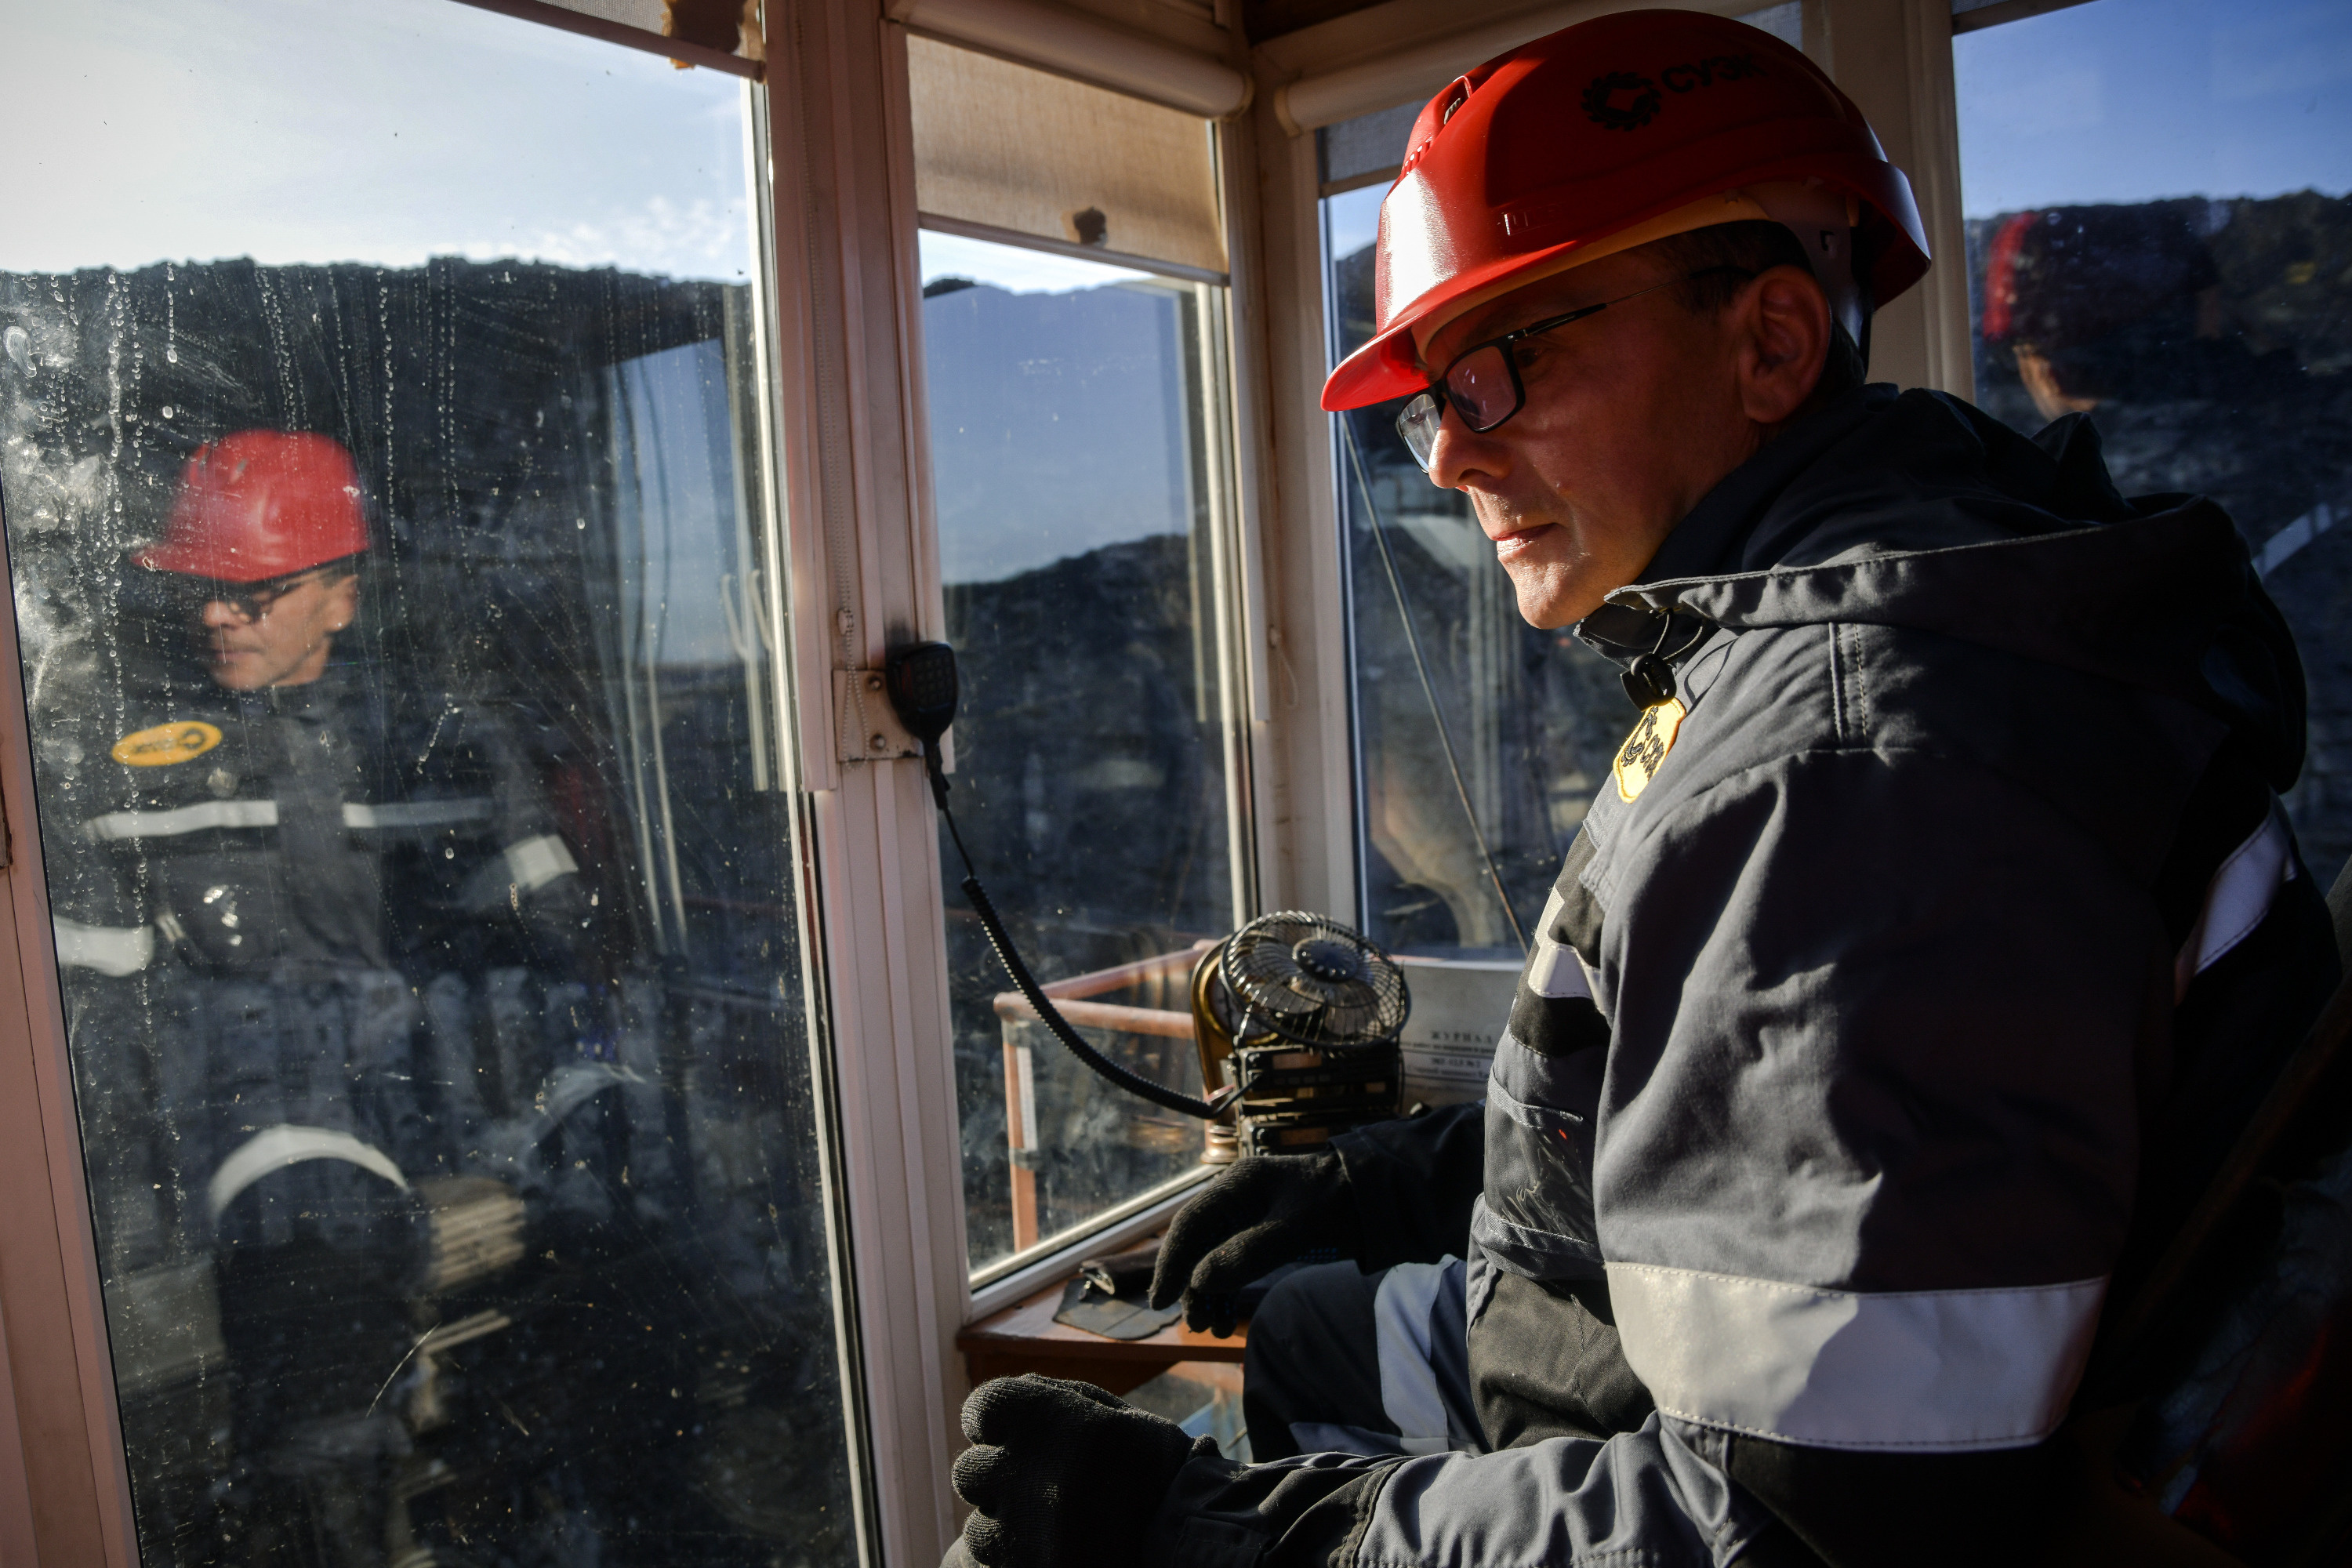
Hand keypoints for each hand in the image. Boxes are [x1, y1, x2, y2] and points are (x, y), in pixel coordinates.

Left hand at [950, 1375, 1201, 1567]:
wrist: (1190, 1537)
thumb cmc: (1153, 1467)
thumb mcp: (1112, 1413)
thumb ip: (1053, 1399)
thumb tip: (1000, 1402)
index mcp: (1050, 1419)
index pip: (982, 1409)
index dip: (991, 1421)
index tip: (1006, 1433)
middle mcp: (1028, 1470)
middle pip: (968, 1472)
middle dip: (995, 1477)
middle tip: (1035, 1487)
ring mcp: (1026, 1528)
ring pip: (976, 1527)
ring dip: (1002, 1524)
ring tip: (1046, 1526)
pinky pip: (995, 1561)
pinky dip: (1013, 1556)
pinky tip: (1049, 1548)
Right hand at [1148, 1150, 1357, 1334]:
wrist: (1374, 1197)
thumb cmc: (1336, 1204)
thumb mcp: (1293, 1230)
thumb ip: (1246, 1253)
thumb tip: (1200, 1281)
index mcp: (1237, 1185)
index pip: (1190, 1224)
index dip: (1172, 1262)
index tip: (1161, 1299)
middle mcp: (1236, 1198)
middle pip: (1197, 1243)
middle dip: (1190, 1284)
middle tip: (1193, 1322)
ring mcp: (1248, 1215)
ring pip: (1212, 1257)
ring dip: (1208, 1293)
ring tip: (1212, 1329)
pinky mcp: (1261, 1234)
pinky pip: (1231, 1263)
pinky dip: (1226, 1289)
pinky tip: (1225, 1318)